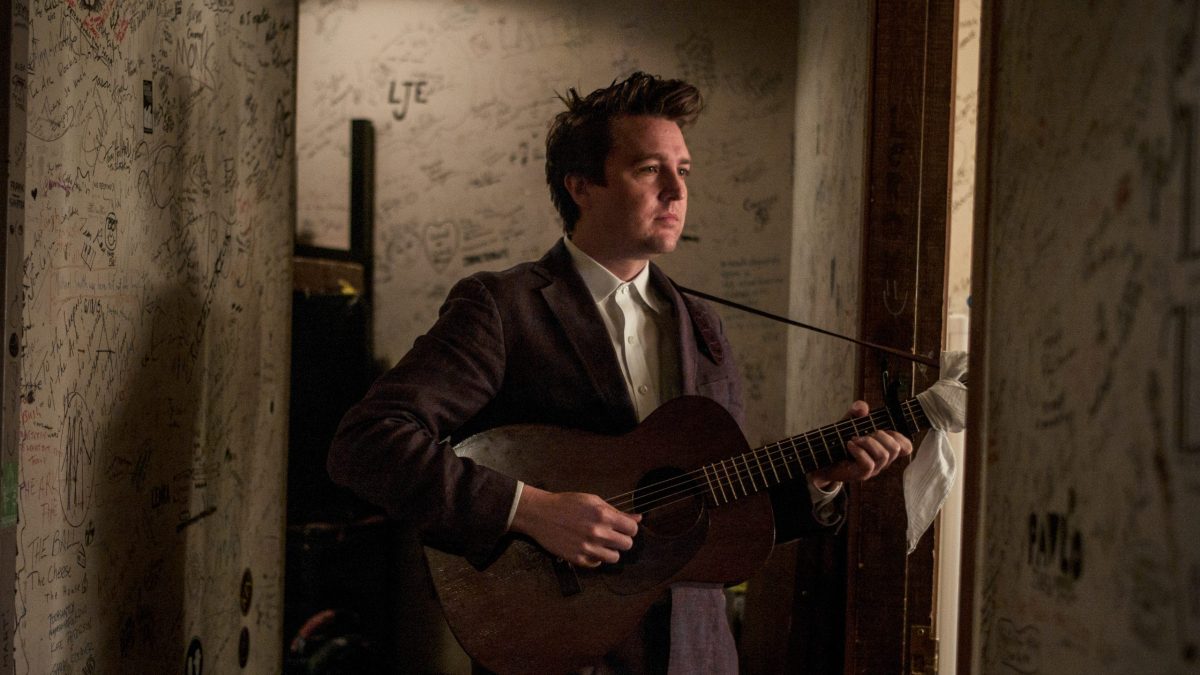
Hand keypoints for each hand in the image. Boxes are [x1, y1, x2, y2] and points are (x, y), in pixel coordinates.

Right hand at [508, 485, 641, 566]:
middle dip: (622, 539)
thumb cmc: (567, 503)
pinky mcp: (577, 559)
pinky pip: (597, 564)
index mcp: (603, 515)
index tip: (622, 527)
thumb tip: (638, 518)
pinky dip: (596, 558)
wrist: (540, 514)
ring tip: (601, 543)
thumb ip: (617, 511)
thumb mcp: (593, 501)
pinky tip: (588, 548)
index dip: (629, 528)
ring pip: (614, 558)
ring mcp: (587, 548)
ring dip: (610, 550)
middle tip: (611, 535)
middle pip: (627, 545)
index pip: (632, 529)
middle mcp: (597, 533)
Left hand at [809, 400, 912, 488]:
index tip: (884, 430)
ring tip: (854, 439)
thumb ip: (856, 412)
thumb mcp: (848, 422)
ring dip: (868, 442)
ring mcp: (873, 469)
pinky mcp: (861, 474)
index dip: (900, 436)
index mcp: (884, 448)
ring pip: (883, 455)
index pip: (906, 447)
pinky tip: (850, 445)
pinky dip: (859, 451)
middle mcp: (882, 460)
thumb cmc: (839, 441)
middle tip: (864, 434)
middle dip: (881, 436)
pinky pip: (868, 464)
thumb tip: (863, 407)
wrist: (822, 458)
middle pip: (896, 448)